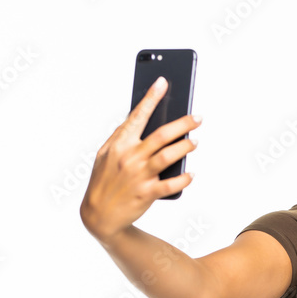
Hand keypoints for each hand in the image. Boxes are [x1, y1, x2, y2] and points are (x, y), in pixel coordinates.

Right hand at [79, 77, 201, 242]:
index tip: (163, 82)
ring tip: (194, 142)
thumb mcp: (105, 155)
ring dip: (185, 147)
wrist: (99, 215)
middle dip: (183, 124)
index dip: (151, 98)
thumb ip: (121, 137)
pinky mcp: (147, 193)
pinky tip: (192, 173)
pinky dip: (184, 178)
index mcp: (119, 144)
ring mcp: (139, 175)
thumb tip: (139, 119)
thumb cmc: (105, 180)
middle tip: (197, 118)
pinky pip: (171, 184)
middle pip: (161, 135)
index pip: (137, 116)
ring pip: (169, 156)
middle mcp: (130, 157)